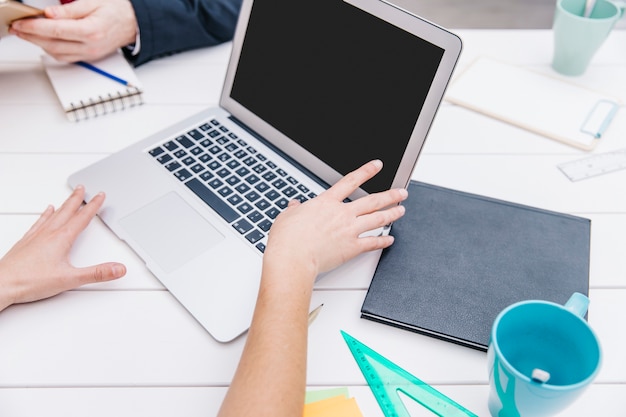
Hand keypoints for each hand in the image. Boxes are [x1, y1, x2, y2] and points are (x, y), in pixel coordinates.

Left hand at [0, 185, 125, 311]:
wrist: (2, 284)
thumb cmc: (30, 281)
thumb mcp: (70, 279)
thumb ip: (97, 273)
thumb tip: (118, 268)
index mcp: (61, 239)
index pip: (82, 218)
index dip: (93, 206)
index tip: (100, 196)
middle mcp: (48, 234)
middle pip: (67, 211)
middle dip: (77, 199)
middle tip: (83, 188)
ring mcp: (35, 236)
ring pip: (54, 215)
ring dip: (64, 204)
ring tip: (69, 197)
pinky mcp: (26, 242)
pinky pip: (39, 223)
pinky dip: (46, 215)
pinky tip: (47, 212)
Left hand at [9, 0, 136, 62]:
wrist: (134, 23)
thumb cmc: (116, 10)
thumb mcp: (94, 1)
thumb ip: (70, 10)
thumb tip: (50, 14)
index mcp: (92, 31)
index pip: (56, 30)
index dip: (35, 27)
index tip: (20, 23)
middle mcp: (90, 46)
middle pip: (53, 44)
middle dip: (31, 37)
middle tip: (17, 28)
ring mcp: (90, 54)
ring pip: (57, 53)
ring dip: (38, 44)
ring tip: (26, 34)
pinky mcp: (89, 57)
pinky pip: (65, 57)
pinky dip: (51, 50)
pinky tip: (42, 41)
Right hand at [263, 159, 407, 279]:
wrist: (293, 257)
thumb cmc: (288, 238)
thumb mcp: (287, 217)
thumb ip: (294, 210)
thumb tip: (294, 206)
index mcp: (327, 202)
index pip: (351, 181)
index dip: (366, 171)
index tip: (377, 165)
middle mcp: (342, 214)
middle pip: (372, 200)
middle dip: (390, 195)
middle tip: (401, 192)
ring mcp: (349, 230)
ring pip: (377, 219)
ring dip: (392, 214)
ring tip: (401, 210)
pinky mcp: (352, 248)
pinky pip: (372, 243)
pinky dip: (383, 241)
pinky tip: (389, 239)